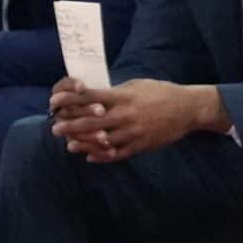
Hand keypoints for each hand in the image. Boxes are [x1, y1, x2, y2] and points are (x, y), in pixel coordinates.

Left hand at [52, 79, 222, 163]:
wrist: (187, 109)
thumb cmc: (160, 92)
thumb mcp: (136, 85)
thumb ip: (114, 93)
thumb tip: (92, 98)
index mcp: (122, 97)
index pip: (89, 98)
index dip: (69, 100)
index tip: (54, 102)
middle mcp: (125, 115)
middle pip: (91, 122)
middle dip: (70, 126)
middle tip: (55, 129)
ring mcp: (133, 133)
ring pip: (102, 141)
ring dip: (83, 144)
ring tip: (69, 145)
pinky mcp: (140, 146)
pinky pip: (117, 154)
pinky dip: (102, 156)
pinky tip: (90, 157)